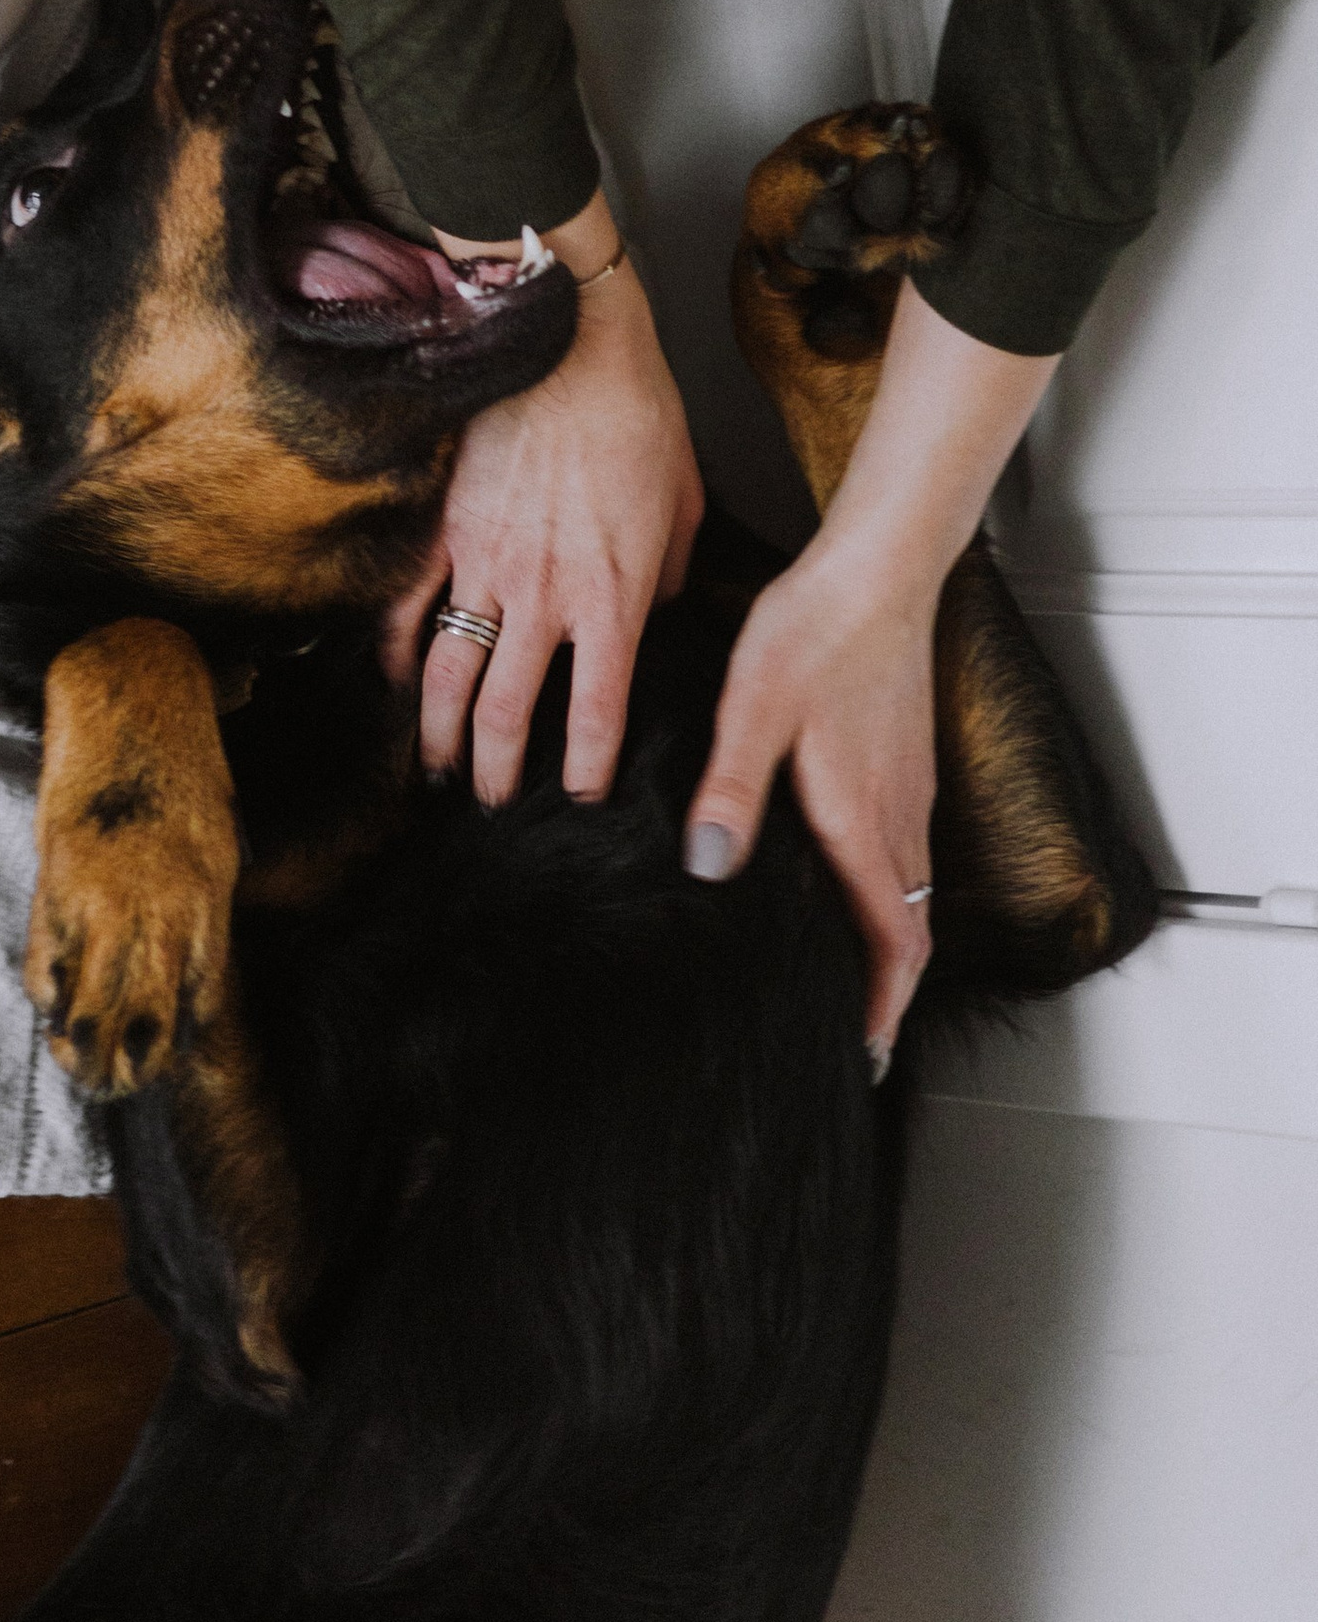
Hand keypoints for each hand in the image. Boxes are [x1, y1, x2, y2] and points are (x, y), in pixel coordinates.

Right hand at [385, 194, 702, 802]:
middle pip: (509, 713)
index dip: (588, 766)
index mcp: (614, 596)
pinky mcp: (445, 530)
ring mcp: (485, 565)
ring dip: (439, 733)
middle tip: (494, 801)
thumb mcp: (684, 499)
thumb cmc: (639, 413)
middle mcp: (545, 596)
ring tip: (436, 769)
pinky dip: (393, 653)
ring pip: (448, 675)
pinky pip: (407, 607)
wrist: (572, 345)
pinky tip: (393, 681)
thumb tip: (659, 604)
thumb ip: (672, 572)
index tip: (584, 793)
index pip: (598, 712)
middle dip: (498, 771)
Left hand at [682, 275, 1057, 1067]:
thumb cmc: (818, 632)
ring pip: (909, 890)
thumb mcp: (755, 709)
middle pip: (908, 929)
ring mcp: (909, 786)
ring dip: (886, 941)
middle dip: (885, 989)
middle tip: (850, 1033)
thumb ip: (733, 790)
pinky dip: (887, 892)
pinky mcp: (905, 758)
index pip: (892, 942)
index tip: (861, 1055)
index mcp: (864, 818)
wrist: (880, 567)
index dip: (881, 1006)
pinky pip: (904, 849)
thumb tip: (712, 868)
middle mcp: (898, 813)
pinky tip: (847, 878)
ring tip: (849, 973)